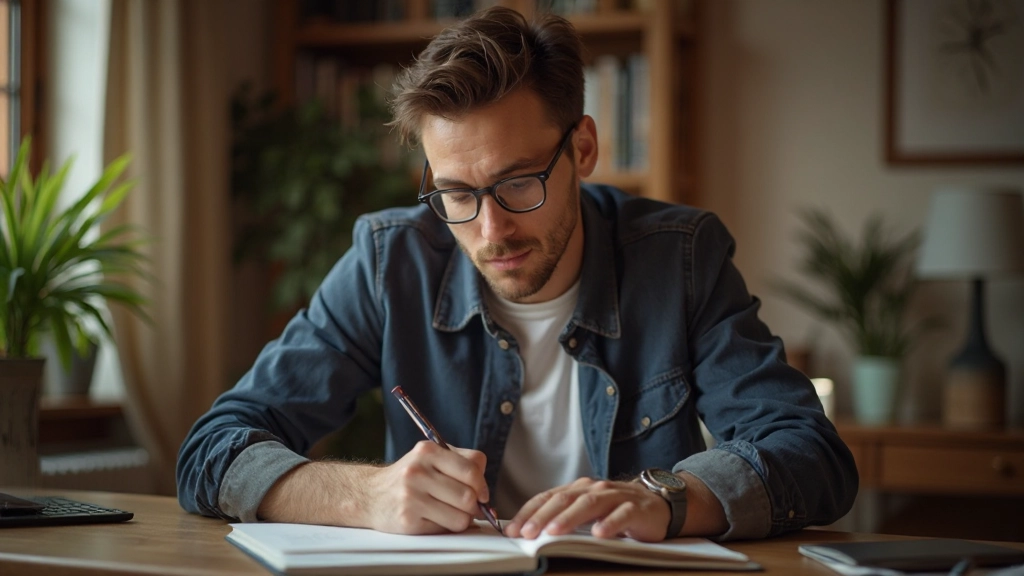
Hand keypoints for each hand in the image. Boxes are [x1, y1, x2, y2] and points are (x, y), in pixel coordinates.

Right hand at [363, 441, 488, 534]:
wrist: (370, 495)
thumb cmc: (409, 477)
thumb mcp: (431, 457)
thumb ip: (462, 463)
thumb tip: (485, 493)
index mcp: (427, 451)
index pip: (472, 468)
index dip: (482, 484)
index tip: (481, 493)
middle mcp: (417, 472)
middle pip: (468, 496)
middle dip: (474, 505)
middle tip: (467, 506)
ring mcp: (411, 497)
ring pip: (460, 517)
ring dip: (462, 519)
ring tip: (451, 512)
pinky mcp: (407, 521)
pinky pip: (444, 530)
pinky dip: (446, 527)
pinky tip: (434, 518)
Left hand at [504, 477, 669, 541]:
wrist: (657, 505)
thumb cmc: (616, 510)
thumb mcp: (587, 512)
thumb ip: (564, 517)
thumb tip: (530, 532)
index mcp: (579, 489)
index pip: (549, 497)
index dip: (529, 512)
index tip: (513, 529)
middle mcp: (595, 489)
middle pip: (565, 499)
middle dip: (543, 516)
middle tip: (527, 533)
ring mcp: (616, 497)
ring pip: (589, 504)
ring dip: (569, 518)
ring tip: (554, 531)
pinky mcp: (636, 509)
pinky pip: (622, 515)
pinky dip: (609, 524)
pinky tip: (599, 534)